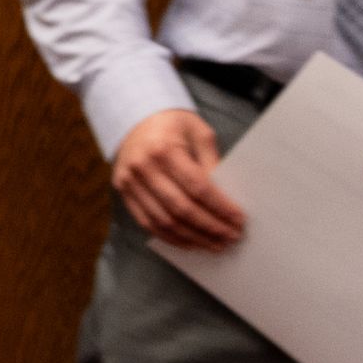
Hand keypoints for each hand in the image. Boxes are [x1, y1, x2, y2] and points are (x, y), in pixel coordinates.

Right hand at [115, 108, 245, 250]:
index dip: (220, 207)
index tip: (238, 220)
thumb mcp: (198, 132)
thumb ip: (211, 161)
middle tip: (231, 237)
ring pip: (164, 220)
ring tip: (215, 244)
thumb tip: (226, 196)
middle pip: (180, 208)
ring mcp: (130, 182)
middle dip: (210, 227)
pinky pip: (147, 222)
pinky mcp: (123, 192)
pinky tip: (190, 242)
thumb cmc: (172, 125)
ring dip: (193, 237)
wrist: (134, 118)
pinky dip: (170, 237)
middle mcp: (143, 167)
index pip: (197, 186)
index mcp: (164, 149)